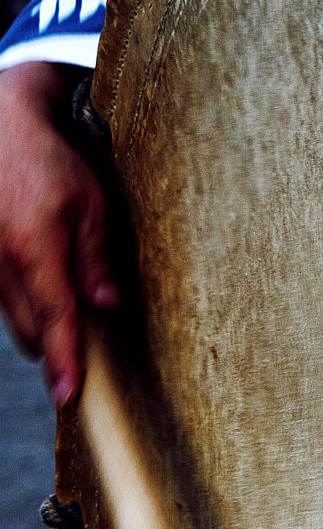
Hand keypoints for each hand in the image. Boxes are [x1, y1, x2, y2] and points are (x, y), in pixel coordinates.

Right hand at [0, 64, 115, 404]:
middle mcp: (0, 263)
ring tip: (69, 336)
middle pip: (33, 327)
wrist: (0, 133)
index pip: (54, 317)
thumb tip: (107, 307)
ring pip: (14, 319)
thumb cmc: (50, 163)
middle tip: (82, 367)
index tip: (69, 394)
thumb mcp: (90, 203)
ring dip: (42, 330)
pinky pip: (1, 301)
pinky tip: (47, 301)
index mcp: (35, 248)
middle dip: (57, 349)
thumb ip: (96, 258)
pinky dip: (26, 309)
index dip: (63, 359)